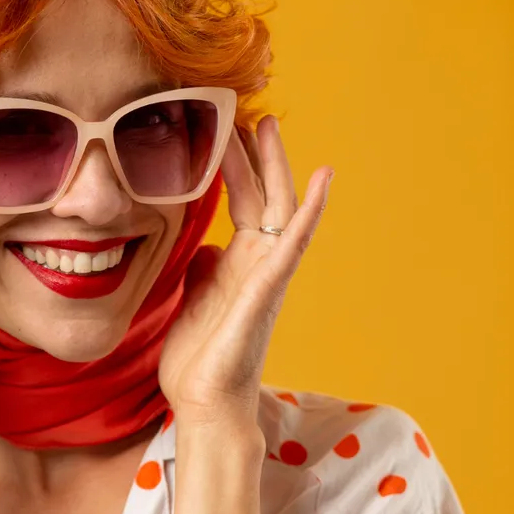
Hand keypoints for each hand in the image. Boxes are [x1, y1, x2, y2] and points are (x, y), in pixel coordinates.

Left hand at [158, 115, 332, 431]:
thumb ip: (201, 270)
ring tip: (271, 125)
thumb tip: (203, 246)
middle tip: (248, 108)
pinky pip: (291, 245)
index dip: (232, 164)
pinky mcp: (265, 292)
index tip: (222, 126)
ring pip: (278, 210)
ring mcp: (266, 277)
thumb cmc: (199, 361)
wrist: (204, 405)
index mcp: (236, 264)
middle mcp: (257, 265)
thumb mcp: (191, 301)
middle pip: (261, 195)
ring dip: (276, 167)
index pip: (239, 202)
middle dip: (255, 153)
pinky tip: (322, 179)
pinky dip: (308, 211)